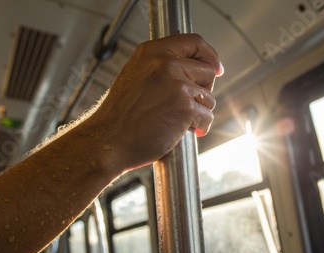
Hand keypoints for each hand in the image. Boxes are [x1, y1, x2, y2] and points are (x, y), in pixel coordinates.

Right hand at [90, 34, 221, 170]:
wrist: (108, 140)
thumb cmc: (120, 116)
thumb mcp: (136, 76)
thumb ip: (160, 67)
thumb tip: (190, 69)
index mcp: (152, 52)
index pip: (194, 42)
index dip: (209, 55)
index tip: (215, 68)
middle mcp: (166, 63)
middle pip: (207, 70)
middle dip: (204, 90)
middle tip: (190, 103)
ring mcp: (177, 85)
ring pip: (209, 97)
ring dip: (199, 112)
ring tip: (180, 121)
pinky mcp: (185, 108)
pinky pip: (207, 116)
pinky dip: (199, 127)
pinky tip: (183, 131)